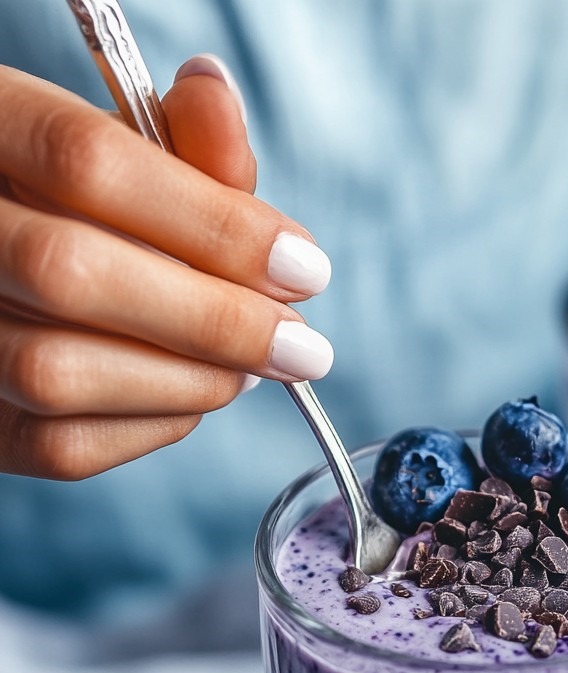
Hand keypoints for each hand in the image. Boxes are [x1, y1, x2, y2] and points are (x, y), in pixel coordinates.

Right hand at [0, 59, 332, 479]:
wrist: (11, 265)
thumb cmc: (76, 209)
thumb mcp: (124, 151)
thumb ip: (182, 142)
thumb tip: (220, 101)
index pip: (88, 163)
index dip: (211, 223)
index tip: (304, 269)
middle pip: (71, 273)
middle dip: (213, 319)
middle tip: (301, 346)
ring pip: (56, 372)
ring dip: (186, 381)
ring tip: (249, 368)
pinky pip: (58, 443)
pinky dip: (151, 426)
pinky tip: (192, 396)